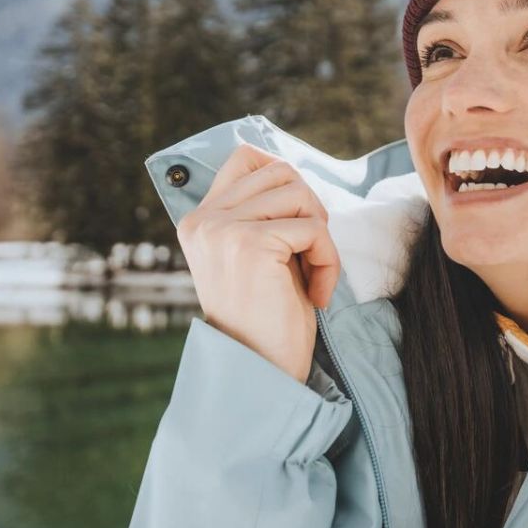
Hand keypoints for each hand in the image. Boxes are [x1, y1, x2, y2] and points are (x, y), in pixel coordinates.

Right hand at [174, 142, 341, 382]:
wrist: (259, 371)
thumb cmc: (267, 317)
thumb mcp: (257, 254)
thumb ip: (261, 212)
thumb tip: (289, 168)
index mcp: (199, 219)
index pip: (245, 156)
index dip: (285, 174)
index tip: (300, 218)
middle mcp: (204, 219)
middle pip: (282, 171)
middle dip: (310, 208)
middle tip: (310, 251)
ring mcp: (223, 229)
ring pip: (300, 194)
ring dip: (321, 236)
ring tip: (313, 273)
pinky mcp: (250, 244)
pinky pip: (314, 228)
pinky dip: (328, 260)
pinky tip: (317, 293)